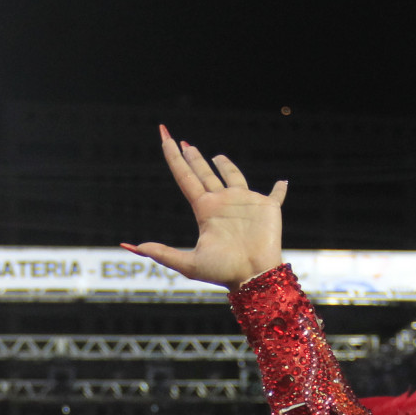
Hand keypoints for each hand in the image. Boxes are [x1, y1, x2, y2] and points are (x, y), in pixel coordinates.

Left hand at [122, 126, 284, 290]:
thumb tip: (133, 247)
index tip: (164, 138)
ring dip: (226, 166)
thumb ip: (162, 254)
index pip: (185, 176)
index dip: (174, 157)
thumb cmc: (223, 271)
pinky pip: (276, 194)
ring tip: (217, 156)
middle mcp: (223, 203)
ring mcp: (245, 204)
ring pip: (233, 177)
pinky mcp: (268, 208)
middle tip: (185, 143)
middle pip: (204, 174)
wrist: (253, 276)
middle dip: (194, 157)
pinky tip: (283, 182)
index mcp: (205, 210)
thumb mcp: (189, 264)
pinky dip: (280, 189)